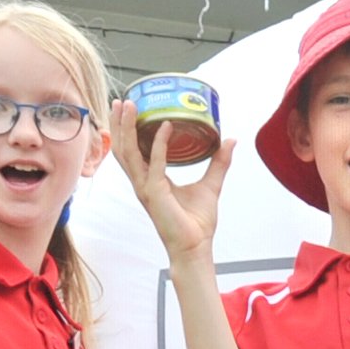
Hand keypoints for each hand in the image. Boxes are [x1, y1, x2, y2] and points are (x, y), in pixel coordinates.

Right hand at [112, 101, 235, 267]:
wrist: (196, 247)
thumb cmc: (197, 223)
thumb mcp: (210, 185)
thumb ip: (218, 162)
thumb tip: (230, 141)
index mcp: (150, 180)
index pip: (132, 150)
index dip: (127, 130)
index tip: (129, 109)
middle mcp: (143, 183)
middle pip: (122, 148)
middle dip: (119, 124)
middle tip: (121, 100)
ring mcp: (146, 188)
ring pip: (129, 154)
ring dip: (127, 129)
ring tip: (129, 106)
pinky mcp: (156, 194)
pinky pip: (156, 165)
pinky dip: (159, 145)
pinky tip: (166, 127)